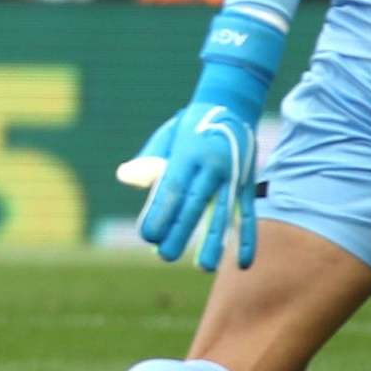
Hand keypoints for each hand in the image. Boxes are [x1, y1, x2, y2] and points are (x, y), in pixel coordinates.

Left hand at [117, 101, 258, 269]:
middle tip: (166, 256)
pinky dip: (246, 238)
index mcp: (188, 153)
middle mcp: (212, 165)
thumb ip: (149, 160)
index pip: (172, 187)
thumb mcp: (167, 135)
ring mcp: (233, 175)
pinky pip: (247, 214)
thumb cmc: (190, 125)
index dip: (161, 212)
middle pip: (195, 204)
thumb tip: (123, 177)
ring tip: (204, 266)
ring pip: (223, 212)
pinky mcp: (247, 184)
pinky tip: (243, 263)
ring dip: (214, 241)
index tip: (148, 236)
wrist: (233, 103)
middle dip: (180, 232)